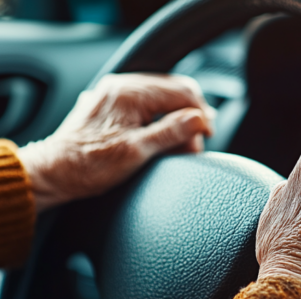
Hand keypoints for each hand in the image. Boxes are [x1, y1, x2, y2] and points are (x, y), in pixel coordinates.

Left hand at [18, 73, 214, 211]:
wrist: (55, 172)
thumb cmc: (90, 165)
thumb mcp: (136, 151)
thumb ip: (170, 132)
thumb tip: (199, 120)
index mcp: (130, 93)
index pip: (181, 92)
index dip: (201, 112)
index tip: (207, 134)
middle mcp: (123, 86)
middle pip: (174, 90)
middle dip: (190, 115)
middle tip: (196, 142)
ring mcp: (117, 94)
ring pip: (162, 97)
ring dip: (177, 118)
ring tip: (181, 144)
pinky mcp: (114, 105)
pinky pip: (147, 104)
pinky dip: (161, 118)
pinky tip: (164, 136)